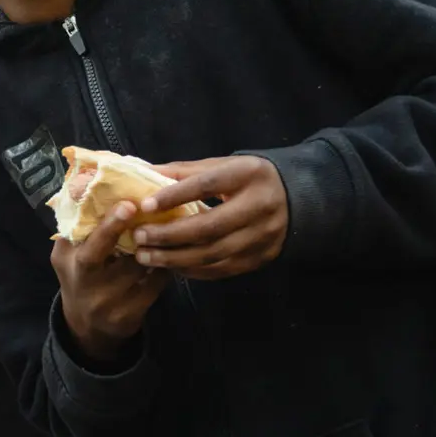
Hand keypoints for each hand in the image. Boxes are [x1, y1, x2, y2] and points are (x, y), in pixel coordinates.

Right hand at [52, 203, 167, 362]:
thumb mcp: (69, 252)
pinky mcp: (128, 317)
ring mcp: (106, 304)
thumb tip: (88, 179)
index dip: (107, 224)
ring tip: (167, 227)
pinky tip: (170, 254)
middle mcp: (83, 284)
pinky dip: (164, 267)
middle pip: (101, 257)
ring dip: (154, 246)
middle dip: (121, 232)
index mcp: (68, 262)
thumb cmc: (81, 276)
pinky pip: (154, 285)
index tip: (128, 204)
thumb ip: (79, 222)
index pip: (85, 242)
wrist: (87, 328)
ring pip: (138, 268)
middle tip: (141, 209)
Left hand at [131, 155, 288, 279]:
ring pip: (213, 253)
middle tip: (139, 237)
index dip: (174, 196)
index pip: (207, 185)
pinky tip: (171, 266)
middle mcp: (259, 206)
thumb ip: (185, 171)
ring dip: (175, 258)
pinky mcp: (260, 258)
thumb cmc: (247, 179)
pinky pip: (221, 269)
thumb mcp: (223, 166)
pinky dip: (193, 270)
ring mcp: (262, 236)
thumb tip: (144, 171)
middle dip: (169, 235)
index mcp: (248, 175)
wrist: (296, 199)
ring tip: (146, 256)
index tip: (145, 206)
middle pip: (209, 226)